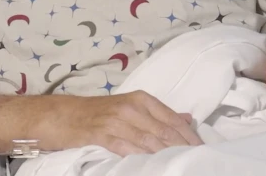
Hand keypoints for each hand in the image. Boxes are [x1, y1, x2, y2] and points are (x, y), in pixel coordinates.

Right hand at [47, 90, 202, 155]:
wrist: (64, 115)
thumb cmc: (99, 112)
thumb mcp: (131, 107)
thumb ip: (159, 113)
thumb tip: (187, 118)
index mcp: (142, 99)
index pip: (172, 119)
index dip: (189, 136)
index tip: (202, 149)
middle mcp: (132, 108)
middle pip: (164, 131)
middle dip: (181, 147)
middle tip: (196, 160)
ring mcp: (116, 120)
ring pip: (148, 140)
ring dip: (165, 154)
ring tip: (179, 164)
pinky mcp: (101, 134)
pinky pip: (125, 147)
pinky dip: (139, 157)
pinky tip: (150, 165)